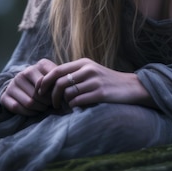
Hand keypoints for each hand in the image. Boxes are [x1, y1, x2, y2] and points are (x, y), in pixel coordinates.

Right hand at [0, 58, 57, 115]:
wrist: (23, 87)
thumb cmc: (44, 83)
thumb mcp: (52, 77)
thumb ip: (58, 79)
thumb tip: (65, 85)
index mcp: (35, 66)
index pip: (45, 81)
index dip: (52, 93)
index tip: (56, 96)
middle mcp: (21, 74)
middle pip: (38, 94)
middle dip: (47, 102)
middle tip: (50, 104)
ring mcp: (12, 85)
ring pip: (29, 102)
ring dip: (39, 108)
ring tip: (44, 107)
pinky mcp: (4, 96)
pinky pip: (17, 108)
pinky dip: (28, 113)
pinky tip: (34, 111)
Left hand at [37, 58, 154, 108]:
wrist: (131, 87)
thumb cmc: (108, 81)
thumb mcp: (91, 71)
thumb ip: (75, 73)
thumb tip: (52, 81)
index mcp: (84, 63)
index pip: (57, 70)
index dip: (45, 81)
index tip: (40, 91)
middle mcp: (88, 70)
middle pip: (59, 82)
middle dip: (52, 95)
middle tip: (52, 104)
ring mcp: (95, 81)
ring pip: (67, 93)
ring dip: (64, 102)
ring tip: (66, 106)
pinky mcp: (100, 93)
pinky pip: (78, 101)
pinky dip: (74, 106)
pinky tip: (77, 107)